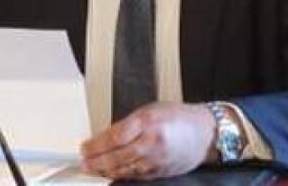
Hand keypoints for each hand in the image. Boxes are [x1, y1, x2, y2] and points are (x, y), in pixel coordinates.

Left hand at [80, 102, 215, 179]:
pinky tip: (112, 174)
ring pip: (124, 169)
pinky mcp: (160, 173)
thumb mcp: (150, 110)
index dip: (96, 145)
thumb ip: (129, 124)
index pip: (115, 136)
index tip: (85, 147)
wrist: (204, 132)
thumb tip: (107, 137)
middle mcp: (151, 141)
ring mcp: (156, 160)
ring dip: (105, 171)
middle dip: (96, 161)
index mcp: (147, 121)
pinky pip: (136, 176)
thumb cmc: (178, 117)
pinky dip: (121, 175)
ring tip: (93, 169)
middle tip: (83, 162)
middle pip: (117, 156)